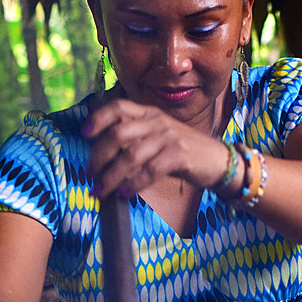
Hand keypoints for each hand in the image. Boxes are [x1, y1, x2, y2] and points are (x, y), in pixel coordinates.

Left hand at [82, 97, 225, 197]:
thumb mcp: (158, 139)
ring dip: (111, 176)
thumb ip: (134, 142)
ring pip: (130, 155)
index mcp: (149, 114)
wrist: (217, 160)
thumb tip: (104, 160)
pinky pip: (150, 170)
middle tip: (90, 175)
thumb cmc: (183, 153)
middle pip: (118, 134)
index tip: (84, 133)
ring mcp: (168, 137)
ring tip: (101, 191)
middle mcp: (157, 121)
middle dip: (99, 156)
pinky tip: (124, 194)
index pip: (119, 107)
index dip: (98, 118)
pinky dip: (134, 184)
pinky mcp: (179, 155)